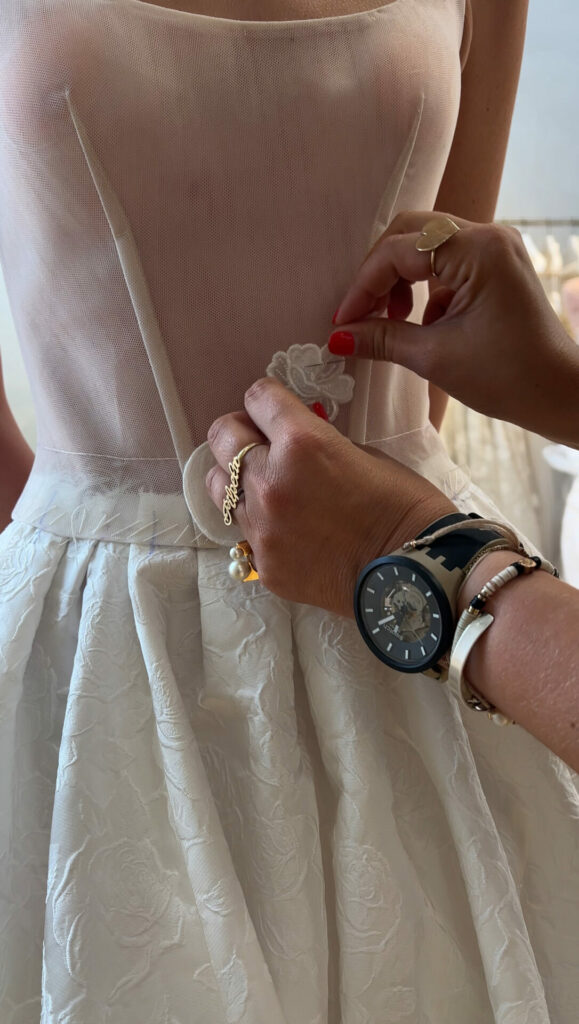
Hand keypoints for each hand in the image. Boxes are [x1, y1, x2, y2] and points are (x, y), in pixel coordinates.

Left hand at [206, 377, 453, 616]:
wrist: (416, 573)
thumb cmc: (403, 506)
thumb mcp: (364, 453)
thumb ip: (317, 441)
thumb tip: (291, 437)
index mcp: (302, 442)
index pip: (257, 397)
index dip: (266, 399)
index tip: (273, 407)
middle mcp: (271, 481)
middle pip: (222, 436)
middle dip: (240, 431)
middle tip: (260, 441)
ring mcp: (262, 527)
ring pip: (219, 487)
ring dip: (237, 478)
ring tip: (266, 486)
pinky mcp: (265, 563)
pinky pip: (245, 532)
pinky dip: (260, 523)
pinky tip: (289, 528)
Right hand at [328, 212, 578, 447]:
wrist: (560, 394)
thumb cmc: (509, 377)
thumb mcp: (435, 358)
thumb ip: (382, 338)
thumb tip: (340, 335)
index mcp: (477, 250)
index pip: (399, 250)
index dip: (364, 286)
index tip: (344, 320)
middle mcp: (489, 237)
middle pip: (410, 233)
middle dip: (379, 274)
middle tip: (361, 314)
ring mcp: (496, 249)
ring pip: (426, 245)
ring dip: (400, 280)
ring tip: (392, 320)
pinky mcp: (497, 266)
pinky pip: (446, 262)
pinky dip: (424, 288)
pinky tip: (422, 325)